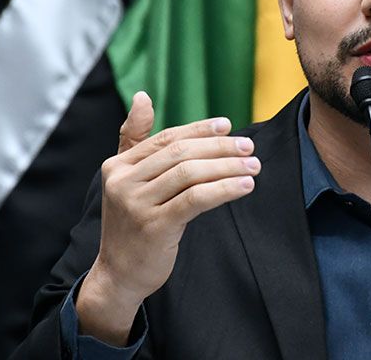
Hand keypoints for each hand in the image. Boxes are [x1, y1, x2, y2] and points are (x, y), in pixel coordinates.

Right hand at [75, 92, 259, 343]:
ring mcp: (136, 205)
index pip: (166, 138)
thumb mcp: (128, 180)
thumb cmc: (132, 224)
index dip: (199, 130)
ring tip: (253, 165)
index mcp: (117, 166)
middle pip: (181, 153)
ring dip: (228, 166)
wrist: (119, 275)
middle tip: (249, 145)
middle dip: (219, 147)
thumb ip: (135, 140)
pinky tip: (245, 186)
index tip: (228, 126)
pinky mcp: (155, 227)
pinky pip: (196, 199)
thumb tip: (142, 96)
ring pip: (191, 173)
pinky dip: (224, 189)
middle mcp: (123, 182)